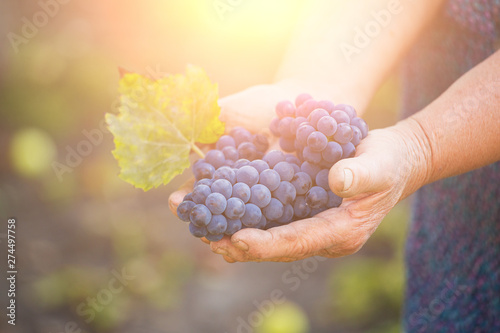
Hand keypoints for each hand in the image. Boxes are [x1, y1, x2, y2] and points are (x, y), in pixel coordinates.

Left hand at [208, 120, 429, 261]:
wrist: (394, 160)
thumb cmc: (390, 161)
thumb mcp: (381, 163)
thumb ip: (363, 174)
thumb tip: (337, 179)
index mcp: (342, 232)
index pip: (299, 242)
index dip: (267, 243)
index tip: (236, 240)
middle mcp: (322, 237)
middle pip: (276, 247)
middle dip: (239, 244)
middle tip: (204, 236)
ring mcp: (312, 228)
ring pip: (269, 237)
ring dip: (234, 233)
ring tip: (200, 226)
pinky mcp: (303, 214)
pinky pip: (270, 221)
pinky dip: (245, 216)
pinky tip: (220, 208)